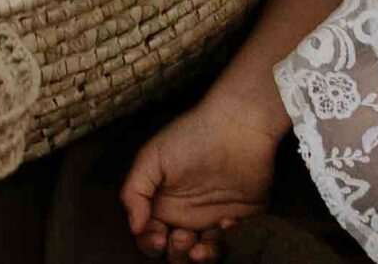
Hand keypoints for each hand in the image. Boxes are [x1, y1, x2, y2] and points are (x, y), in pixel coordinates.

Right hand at [119, 98, 282, 260]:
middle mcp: (187, 216)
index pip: (151, 237)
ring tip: (200, 244)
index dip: (150, 243)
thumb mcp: (152, 157)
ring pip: (205, 254)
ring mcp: (214, 220)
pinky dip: (228, 242)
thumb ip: (134, 191)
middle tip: (180, 236)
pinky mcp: (243, 220)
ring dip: (200, 257)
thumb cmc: (191, 136)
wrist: (238, 126)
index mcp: (163, 203)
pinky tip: (227, 222)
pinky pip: (235, 244)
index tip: (157, 236)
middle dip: (175, 253)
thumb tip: (134, 227)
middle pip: (176, 253)